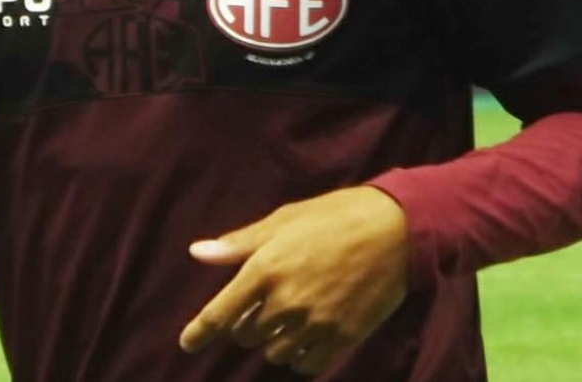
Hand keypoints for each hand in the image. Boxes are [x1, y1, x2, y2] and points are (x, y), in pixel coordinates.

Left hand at [179, 186, 409, 375]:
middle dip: (247, 323)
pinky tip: (307, 334)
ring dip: (274, 338)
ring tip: (290, 314)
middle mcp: (285, 302)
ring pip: (274, 351)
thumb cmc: (333, 218)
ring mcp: (314, 323)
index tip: (187, 344)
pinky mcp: (342, 337)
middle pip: (246, 335)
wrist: (395, 230)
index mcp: (265, 269)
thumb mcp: (282, 221)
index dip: (199, 332)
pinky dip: (300, 354)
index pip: (220, 314)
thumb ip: (238, 244)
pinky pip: (306, 363)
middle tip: (264, 302)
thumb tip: (197, 252)